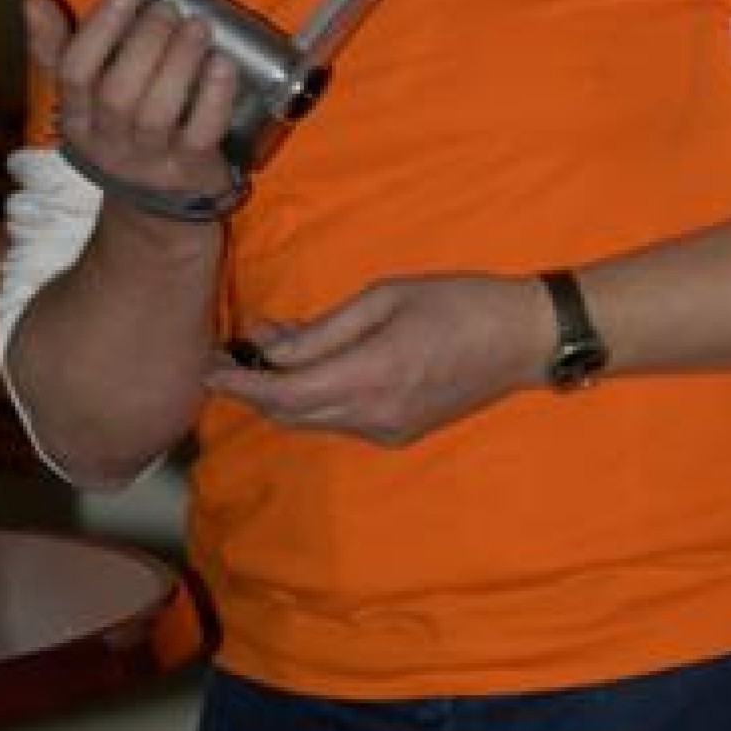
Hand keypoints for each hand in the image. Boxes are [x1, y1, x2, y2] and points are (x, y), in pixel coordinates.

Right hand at [29, 0, 239, 219]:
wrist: (157, 205)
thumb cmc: (121, 128)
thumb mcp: (85, 96)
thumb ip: (58, 48)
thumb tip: (34, 1)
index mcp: (78, 117)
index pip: (73, 73)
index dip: (99, 30)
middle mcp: (109, 142)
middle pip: (117, 94)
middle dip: (145, 43)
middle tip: (169, 9)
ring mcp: (150, 160)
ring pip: (156, 114)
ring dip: (179, 63)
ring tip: (198, 27)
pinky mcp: (192, 170)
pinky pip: (201, 134)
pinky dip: (215, 98)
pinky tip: (223, 65)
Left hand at [202, 272, 551, 445]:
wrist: (523, 340)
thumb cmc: (457, 303)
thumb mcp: (385, 297)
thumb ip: (325, 329)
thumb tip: (271, 345)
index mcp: (369, 377)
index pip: (283, 393)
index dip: (239, 382)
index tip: (207, 365)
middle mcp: (372, 417)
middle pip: (291, 414)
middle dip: (253, 387)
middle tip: (229, 351)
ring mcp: (386, 431)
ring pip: (313, 419)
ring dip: (283, 391)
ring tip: (268, 346)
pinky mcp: (399, 433)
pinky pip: (339, 419)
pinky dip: (314, 396)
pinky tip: (311, 363)